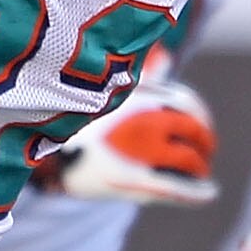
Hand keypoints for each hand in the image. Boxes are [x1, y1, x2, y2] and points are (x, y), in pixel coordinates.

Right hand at [41, 78, 218, 205]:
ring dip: (200, 166)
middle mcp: (143, 120)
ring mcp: (140, 152)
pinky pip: (176, 188)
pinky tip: (209, 193)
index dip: (201, 115)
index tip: (202, 123)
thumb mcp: (103, 88)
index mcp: (138, 95)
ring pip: (188, 160)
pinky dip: (196, 191)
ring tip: (202, 173)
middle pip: (193, 130)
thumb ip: (136, 77)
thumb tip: (165, 57)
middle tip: (207, 150)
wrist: (42, 150)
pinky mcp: (133, 181)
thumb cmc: (72, 116)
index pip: (187, 103)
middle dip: (205, 141)